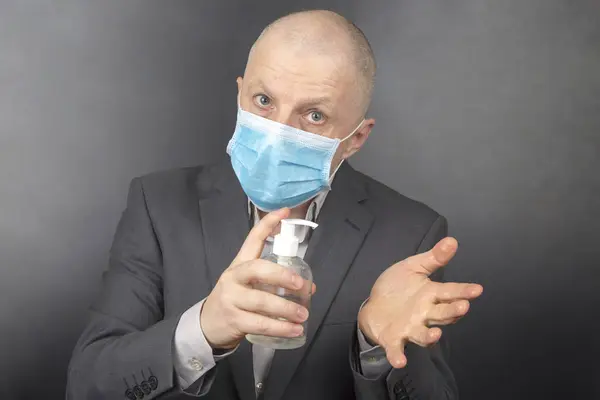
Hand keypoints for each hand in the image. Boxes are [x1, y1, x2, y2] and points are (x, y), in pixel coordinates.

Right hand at [200, 208, 315, 348]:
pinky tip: (295, 331)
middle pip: (257, 269)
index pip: (252, 239)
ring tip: (303, 315)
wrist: (207, 324)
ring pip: (261, 301)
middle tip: (301, 285)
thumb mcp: (250, 285)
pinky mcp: (234, 319)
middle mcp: (234, 277)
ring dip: (286, 309)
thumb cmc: (235, 299)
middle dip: (281, 275)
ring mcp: (231, 298)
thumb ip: (275, 283)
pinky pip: (260, 324)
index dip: (268, 224)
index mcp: (240, 264)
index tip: (284, 211)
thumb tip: (309, 287)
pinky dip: (280, 328)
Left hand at [358, 237, 482, 367]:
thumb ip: (433, 258)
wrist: (374, 306)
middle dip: (452, 311)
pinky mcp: (393, 339)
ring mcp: (410, 328)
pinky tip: (400, 360)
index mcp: (430, 295)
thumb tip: (452, 240)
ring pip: (424, 334)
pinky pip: (397, 349)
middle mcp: (424, 314)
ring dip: (430, 336)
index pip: (450, 292)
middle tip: (463, 307)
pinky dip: (398, 355)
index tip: (477, 289)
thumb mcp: (413, 267)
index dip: (463, 291)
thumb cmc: (397, 288)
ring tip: (436, 333)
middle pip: (442, 314)